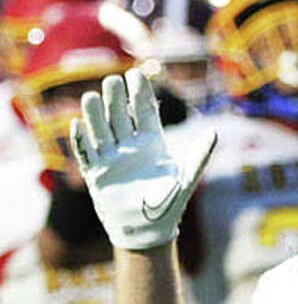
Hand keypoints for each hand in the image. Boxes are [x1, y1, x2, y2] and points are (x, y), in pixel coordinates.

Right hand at [70, 69, 215, 249]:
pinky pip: (86, 154)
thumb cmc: (171, 203)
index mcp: (152, 143)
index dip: (139, 93)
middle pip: (120, 116)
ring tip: (91, 96)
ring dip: (95, 115)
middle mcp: (130, 146)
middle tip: (112, 80)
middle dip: (116, 99)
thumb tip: (214, 132)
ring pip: (100, 130)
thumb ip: (200, 154)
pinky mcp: (97, 174)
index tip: (135, 74)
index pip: (143, 111)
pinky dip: (81, 141)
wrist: (149, 230)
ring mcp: (111, 159)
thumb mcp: (187, 177)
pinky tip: (77, 125)